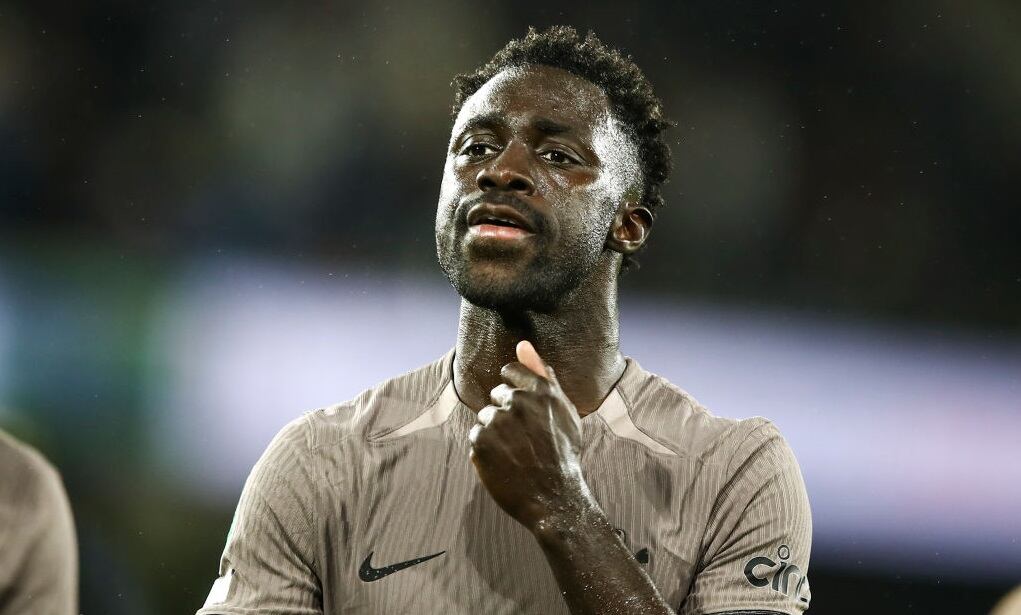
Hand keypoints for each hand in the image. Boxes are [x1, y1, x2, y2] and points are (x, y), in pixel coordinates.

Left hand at [468, 340, 590, 532]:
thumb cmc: (562, 454)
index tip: (520, 409)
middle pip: (497, 396)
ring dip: (495, 432)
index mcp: (540, 391)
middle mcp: (517, 402)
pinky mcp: (480, 443)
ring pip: (485, 417)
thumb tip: (522, 344)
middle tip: (524, 440)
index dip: (515, 389)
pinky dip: (485, 450)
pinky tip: (503, 463)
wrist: (555, 497)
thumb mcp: (563, 410)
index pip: (511, 371)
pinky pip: (475, 436)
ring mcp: (497, 422)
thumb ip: (542, 374)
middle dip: (506, 413)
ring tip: (515, 453)